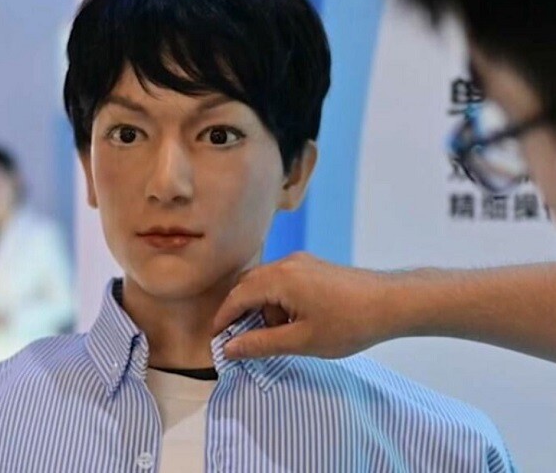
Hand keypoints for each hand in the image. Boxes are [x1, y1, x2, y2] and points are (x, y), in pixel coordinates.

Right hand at [213, 253, 395, 359]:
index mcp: (279, 278)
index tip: (217, 341)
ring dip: (261, 308)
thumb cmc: (349, 323)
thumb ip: (261, 344)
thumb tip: (230, 348)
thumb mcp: (301, 341)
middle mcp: (286, 263)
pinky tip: (292, 323)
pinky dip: (277, 301)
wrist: (393, 303)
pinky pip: (282, 281)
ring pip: (265, 283)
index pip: (237, 297)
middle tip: (241, 341)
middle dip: (240, 313)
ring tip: (276, 336)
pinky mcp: (314, 267)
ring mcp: (302, 262)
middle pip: (248, 285)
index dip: (223, 319)